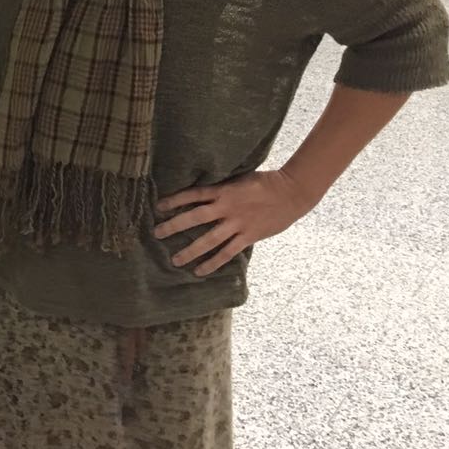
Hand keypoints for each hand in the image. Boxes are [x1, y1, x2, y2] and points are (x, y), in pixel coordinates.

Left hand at [154, 169, 317, 276]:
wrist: (291, 192)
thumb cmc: (265, 182)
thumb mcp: (239, 178)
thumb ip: (222, 187)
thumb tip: (203, 191)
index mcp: (223, 190)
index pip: (193, 194)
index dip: (174, 200)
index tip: (158, 206)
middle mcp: (226, 207)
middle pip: (195, 218)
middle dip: (174, 226)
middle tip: (157, 234)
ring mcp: (237, 223)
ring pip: (208, 239)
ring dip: (190, 250)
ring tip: (175, 260)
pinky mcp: (248, 236)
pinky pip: (227, 252)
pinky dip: (213, 263)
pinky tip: (200, 271)